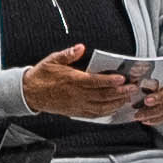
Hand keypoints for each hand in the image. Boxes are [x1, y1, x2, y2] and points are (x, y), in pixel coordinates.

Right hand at [25, 46, 141, 121]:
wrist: (29, 93)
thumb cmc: (41, 76)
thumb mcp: (52, 60)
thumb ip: (68, 54)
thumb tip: (80, 48)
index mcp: (71, 80)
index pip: (94, 81)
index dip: (109, 81)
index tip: (122, 79)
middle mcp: (76, 95)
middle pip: (102, 95)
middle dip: (119, 92)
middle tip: (132, 88)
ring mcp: (76, 105)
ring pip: (100, 107)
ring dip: (116, 103)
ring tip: (128, 97)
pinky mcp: (75, 112)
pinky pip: (94, 115)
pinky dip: (106, 112)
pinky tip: (115, 107)